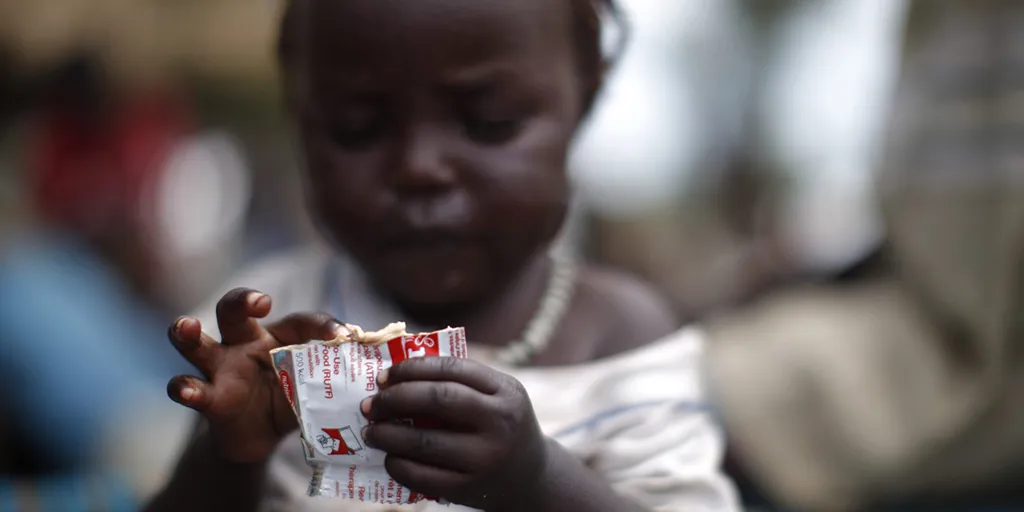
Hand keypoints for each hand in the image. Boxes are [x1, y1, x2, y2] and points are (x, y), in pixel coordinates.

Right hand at [167, 288, 343, 462]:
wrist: (260, 437)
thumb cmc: (293, 399)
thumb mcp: (319, 387)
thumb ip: (340, 379)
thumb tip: (381, 377)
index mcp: (280, 335)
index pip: (301, 321)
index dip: (323, 326)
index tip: (343, 338)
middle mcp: (245, 342)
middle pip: (234, 310)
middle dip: (243, 300)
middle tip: (259, 301)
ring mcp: (221, 367)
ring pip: (198, 342)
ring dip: (187, 332)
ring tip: (186, 327)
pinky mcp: (208, 396)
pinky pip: (188, 387)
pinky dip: (184, 388)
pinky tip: (188, 390)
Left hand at [361, 357, 546, 509]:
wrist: (531, 477)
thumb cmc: (502, 426)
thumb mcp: (497, 397)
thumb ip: (460, 383)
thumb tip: (397, 377)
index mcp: (505, 390)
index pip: (451, 367)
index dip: (412, 368)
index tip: (385, 375)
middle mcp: (500, 421)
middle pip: (437, 399)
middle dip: (395, 399)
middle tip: (371, 404)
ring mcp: (486, 457)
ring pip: (425, 441)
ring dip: (388, 434)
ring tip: (372, 431)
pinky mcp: (470, 488)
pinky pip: (423, 476)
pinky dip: (398, 465)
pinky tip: (390, 457)